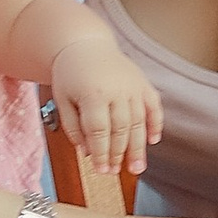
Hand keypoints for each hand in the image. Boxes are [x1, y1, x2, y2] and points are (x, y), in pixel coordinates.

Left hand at [49, 33, 161, 181]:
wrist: (85, 45)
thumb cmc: (70, 75)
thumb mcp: (62, 100)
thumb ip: (73, 127)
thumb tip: (87, 152)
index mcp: (93, 94)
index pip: (99, 131)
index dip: (101, 153)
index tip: (101, 170)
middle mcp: (117, 90)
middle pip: (121, 129)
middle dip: (118, 154)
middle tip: (115, 172)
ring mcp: (133, 86)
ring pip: (139, 122)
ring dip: (138, 148)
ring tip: (136, 168)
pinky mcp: (143, 83)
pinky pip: (154, 106)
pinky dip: (155, 124)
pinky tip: (153, 141)